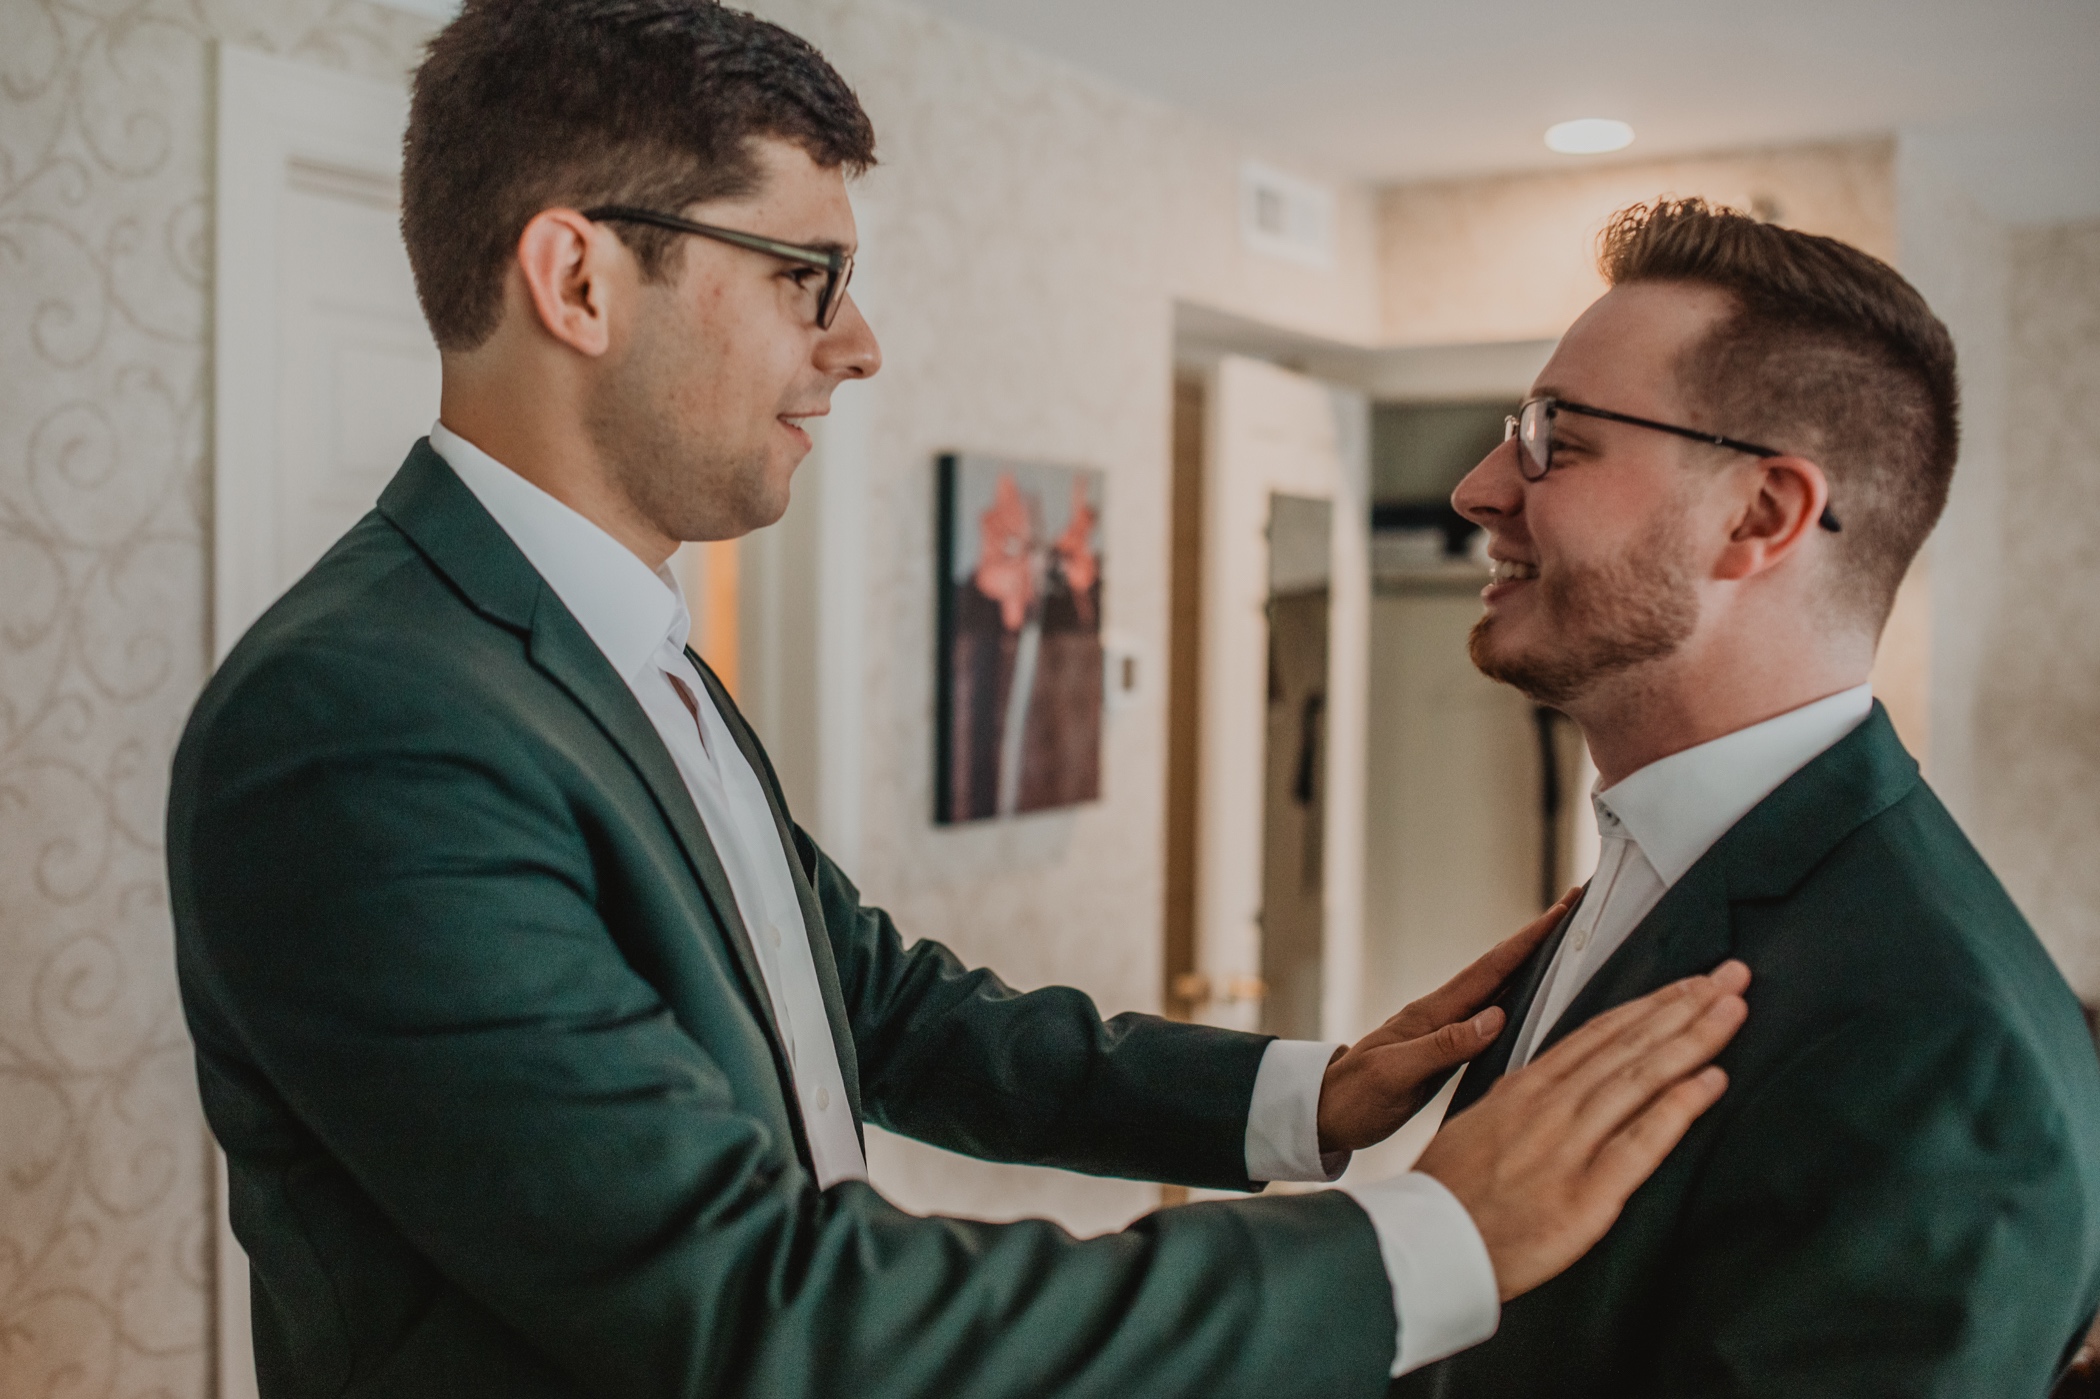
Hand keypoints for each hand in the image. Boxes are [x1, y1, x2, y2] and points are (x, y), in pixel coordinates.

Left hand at [1316, 888, 1580, 1154]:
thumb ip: (1443, 1047)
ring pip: (1497, 990)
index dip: (1529, 939)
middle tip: (1575, 908)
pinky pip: (1489, 1019)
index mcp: (1432, 1014)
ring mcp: (1443, 1031)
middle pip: (1499, 969)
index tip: (1562, 908)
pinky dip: (1516, 1003)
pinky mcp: (1444, 1051)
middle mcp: (1441, 1014)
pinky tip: (1532, 1004)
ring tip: (1566, 946)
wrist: (1323, 1115)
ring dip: (1531, 966)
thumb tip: (1496, 1017)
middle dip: (1539, 939)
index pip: (1490, 969)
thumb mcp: (1396, 1075)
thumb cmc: (1353, 1097)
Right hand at [1415, 959, 1750, 1300]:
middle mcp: (1551, 1106)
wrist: (1425, 1242)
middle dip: (1684, 1006)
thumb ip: (1523, 1099)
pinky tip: (1712, 1081)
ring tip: (1733, 1008)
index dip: (1650, 1005)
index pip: (1600, 1033)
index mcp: (1527, 1088)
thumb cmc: (1452, 1190)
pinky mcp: (1585, 1194)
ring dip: (1691, 1039)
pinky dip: (1678, 1107)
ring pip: (1639, 1079)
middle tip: (1731, 974)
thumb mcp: (1482, 1124)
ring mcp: (1568, 1146)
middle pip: (1628, 1045)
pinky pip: (1640, 1143)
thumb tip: (1554, 1078)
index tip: (1691, 983)